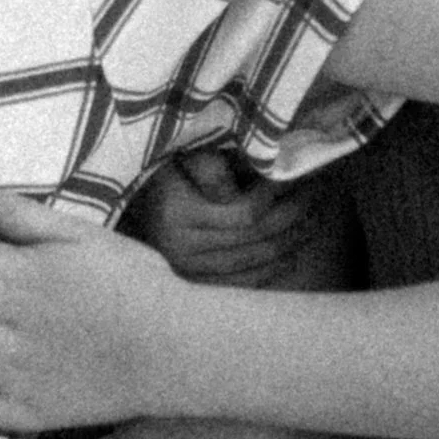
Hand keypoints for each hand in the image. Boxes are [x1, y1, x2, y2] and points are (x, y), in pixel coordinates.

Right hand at [135, 149, 344, 289]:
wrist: (121, 202)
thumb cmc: (158, 168)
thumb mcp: (179, 154)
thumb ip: (212, 164)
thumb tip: (260, 173)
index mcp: (176, 214)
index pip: (246, 212)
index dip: (278, 195)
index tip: (297, 173)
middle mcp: (181, 249)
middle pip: (256, 239)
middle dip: (294, 216)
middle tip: (317, 192)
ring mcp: (188, 271)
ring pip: (254, 263)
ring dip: (291, 241)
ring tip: (314, 218)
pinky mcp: (194, 283)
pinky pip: (243, 283)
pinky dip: (273, 268)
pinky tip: (292, 251)